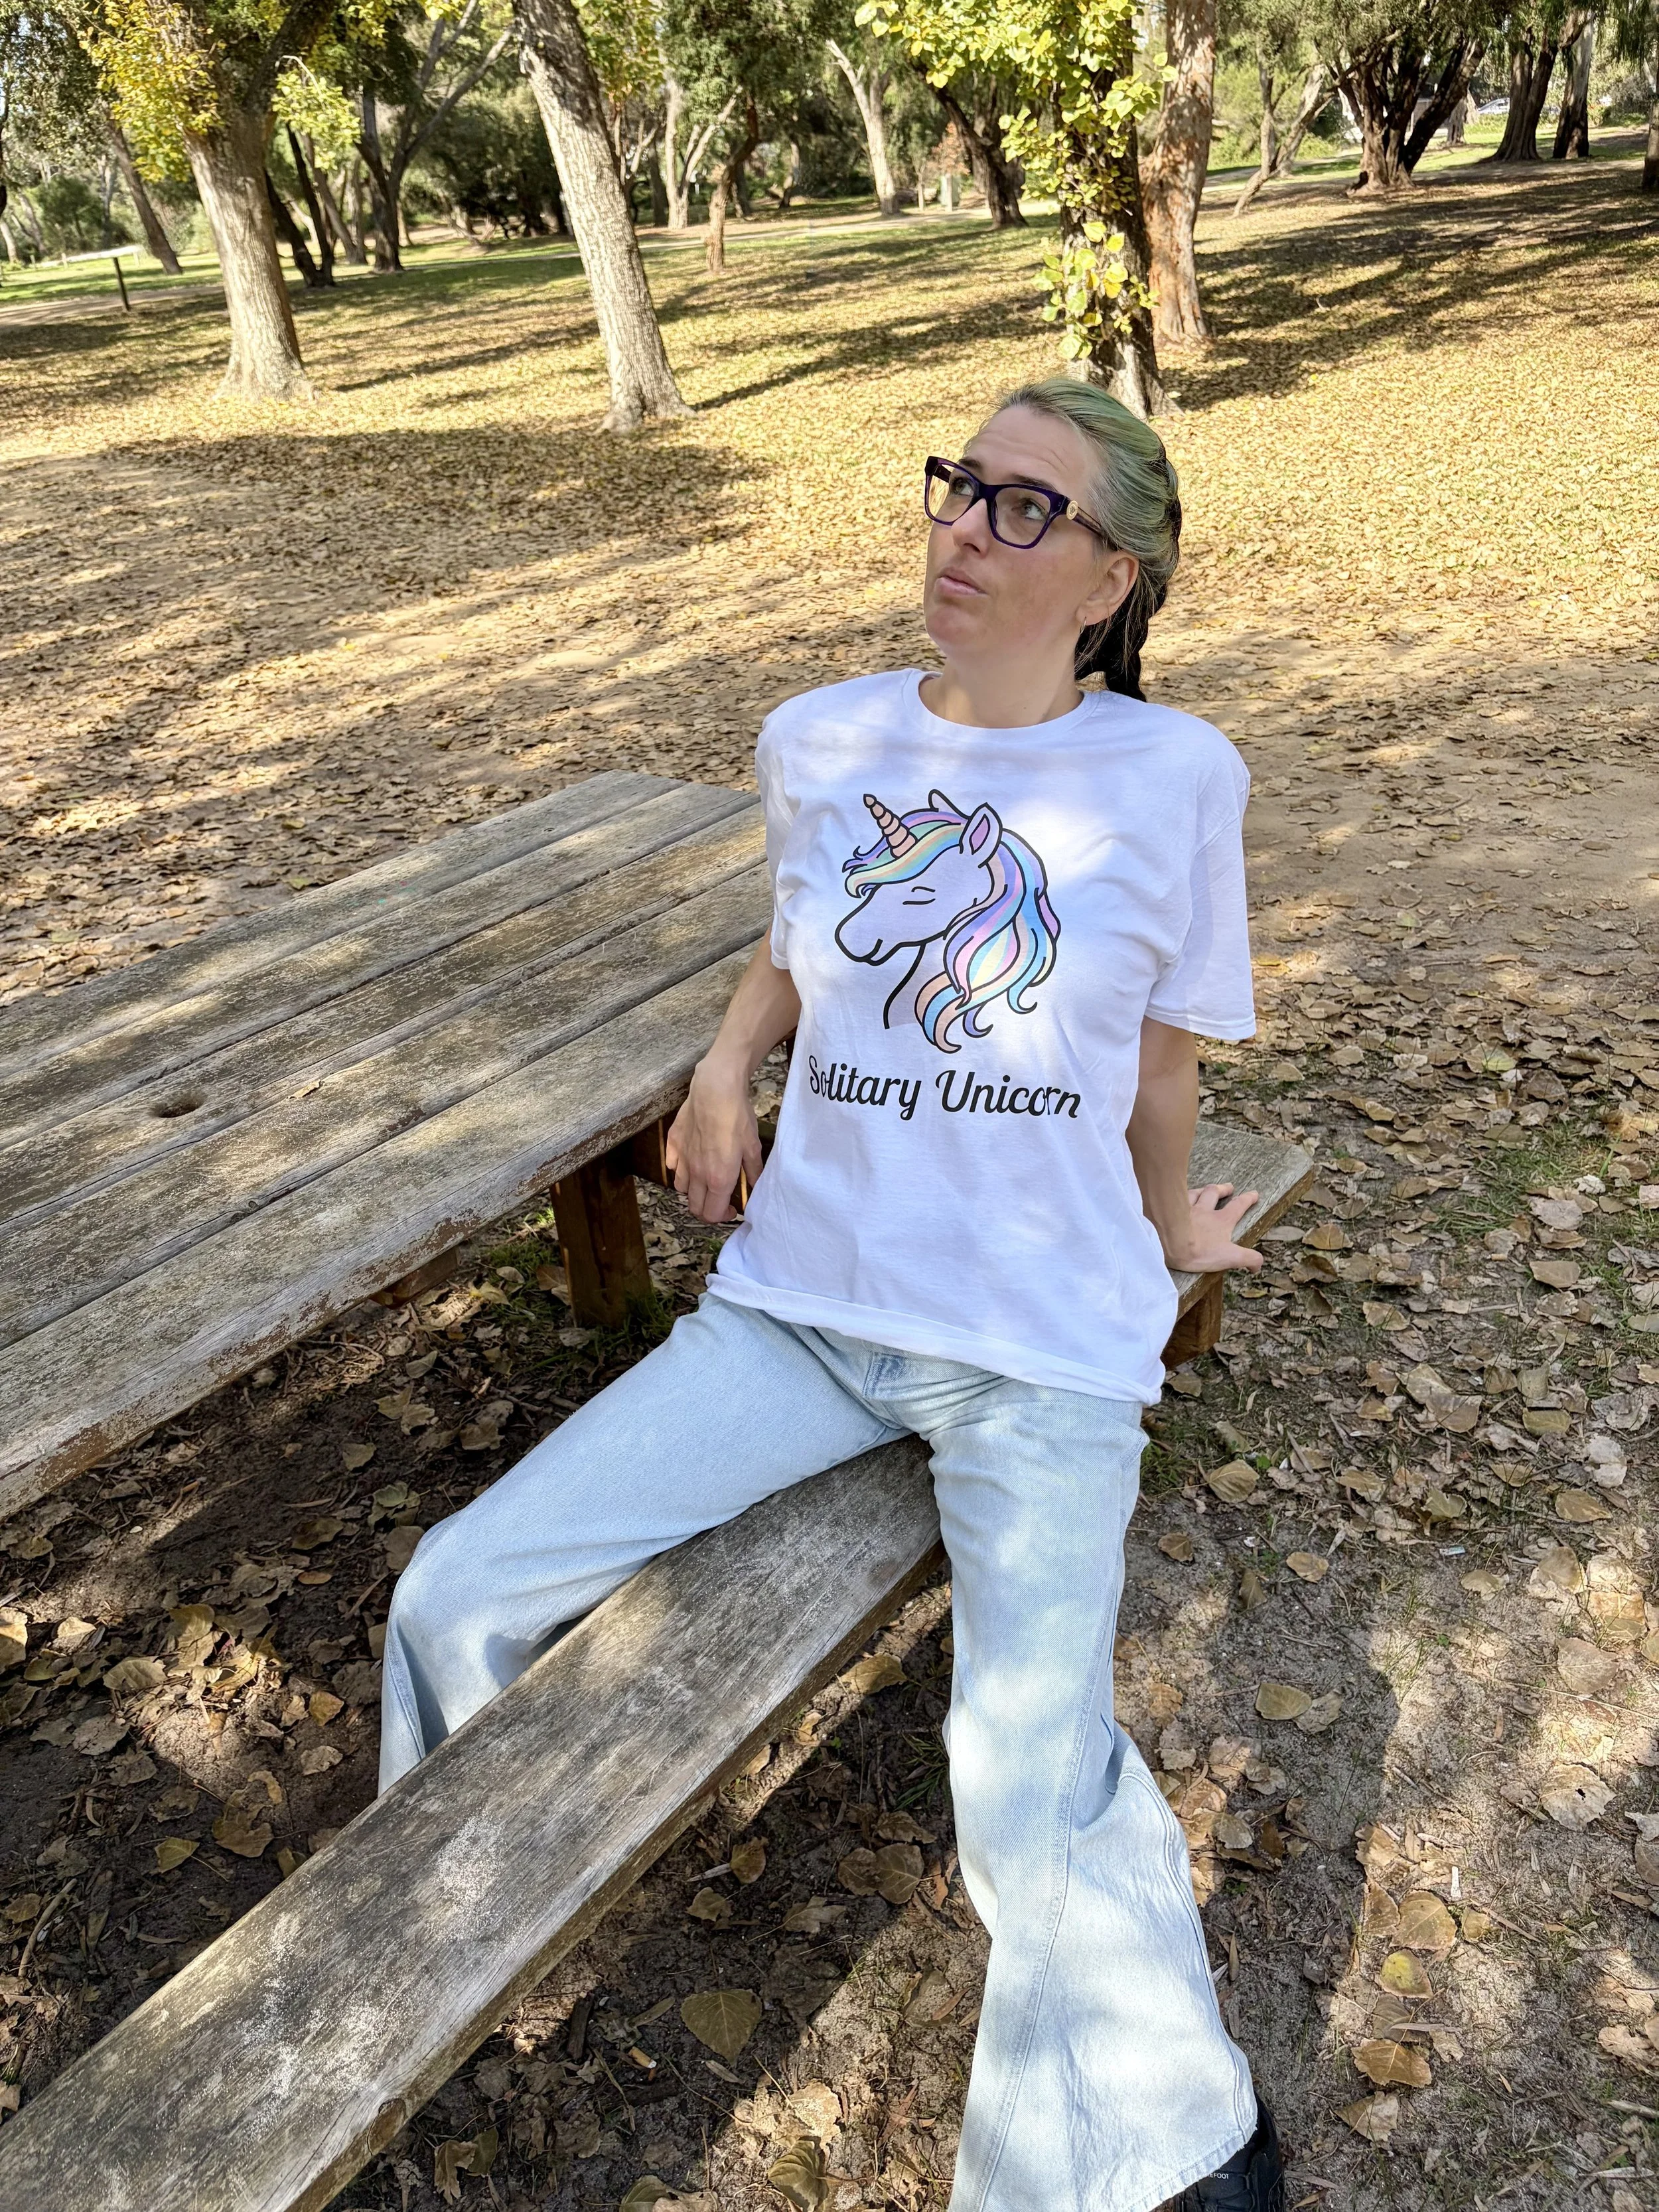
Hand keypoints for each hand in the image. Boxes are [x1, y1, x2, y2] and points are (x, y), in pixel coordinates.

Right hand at [664, 1057, 763, 1224]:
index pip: (712, 1214)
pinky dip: (680, 1169)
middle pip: (694, 1207)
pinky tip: (692, 1159)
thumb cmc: (737, 1118)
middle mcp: (696, 1174)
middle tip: (719, 1200)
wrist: (715, 1090)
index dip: (723, 1217)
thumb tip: (755, 1187)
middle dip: (707, 1210)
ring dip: (693, 1190)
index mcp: (718, 1179)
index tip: (732, 1208)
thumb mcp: (753, 1147)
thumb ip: (754, 1172)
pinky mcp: (673, 1144)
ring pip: (681, 1188)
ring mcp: (682, 1159)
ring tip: (705, 1179)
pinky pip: (672, 1166)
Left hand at [1161, 1183, 1263, 1274]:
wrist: (1169, 1243)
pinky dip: (1180, 1193)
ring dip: (1204, 1189)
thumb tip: (1258, 1264)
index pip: (1238, 1206)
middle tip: (1229, 1187)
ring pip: (1197, 1193)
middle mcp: (1205, 1210)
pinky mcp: (1169, 1211)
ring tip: (1206, 1188)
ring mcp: (1186, 1208)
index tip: (1254, 1194)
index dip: (1247, 1199)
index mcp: (1221, 1221)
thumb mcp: (1230, 1258)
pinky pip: (1176, 1197)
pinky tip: (1177, 1194)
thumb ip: (1248, 1259)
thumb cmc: (1199, 1251)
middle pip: (1215, 1194)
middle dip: (1224, 1189)